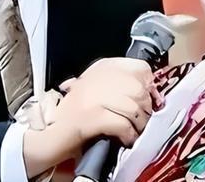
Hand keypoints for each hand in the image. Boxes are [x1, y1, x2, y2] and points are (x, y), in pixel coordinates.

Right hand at [23, 57, 159, 177]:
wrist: (51, 134)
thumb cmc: (75, 115)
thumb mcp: (96, 91)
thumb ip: (120, 86)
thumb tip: (153, 93)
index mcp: (100, 69)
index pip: (139, 67)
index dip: (148, 84)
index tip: (149, 98)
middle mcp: (96, 78)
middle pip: (139, 89)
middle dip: (145, 108)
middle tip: (142, 120)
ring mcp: (93, 97)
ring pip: (134, 107)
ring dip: (139, 124)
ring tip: (135, 131)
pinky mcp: (92, 117)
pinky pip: (123, 124)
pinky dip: (129, 134)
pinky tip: (126, 138)